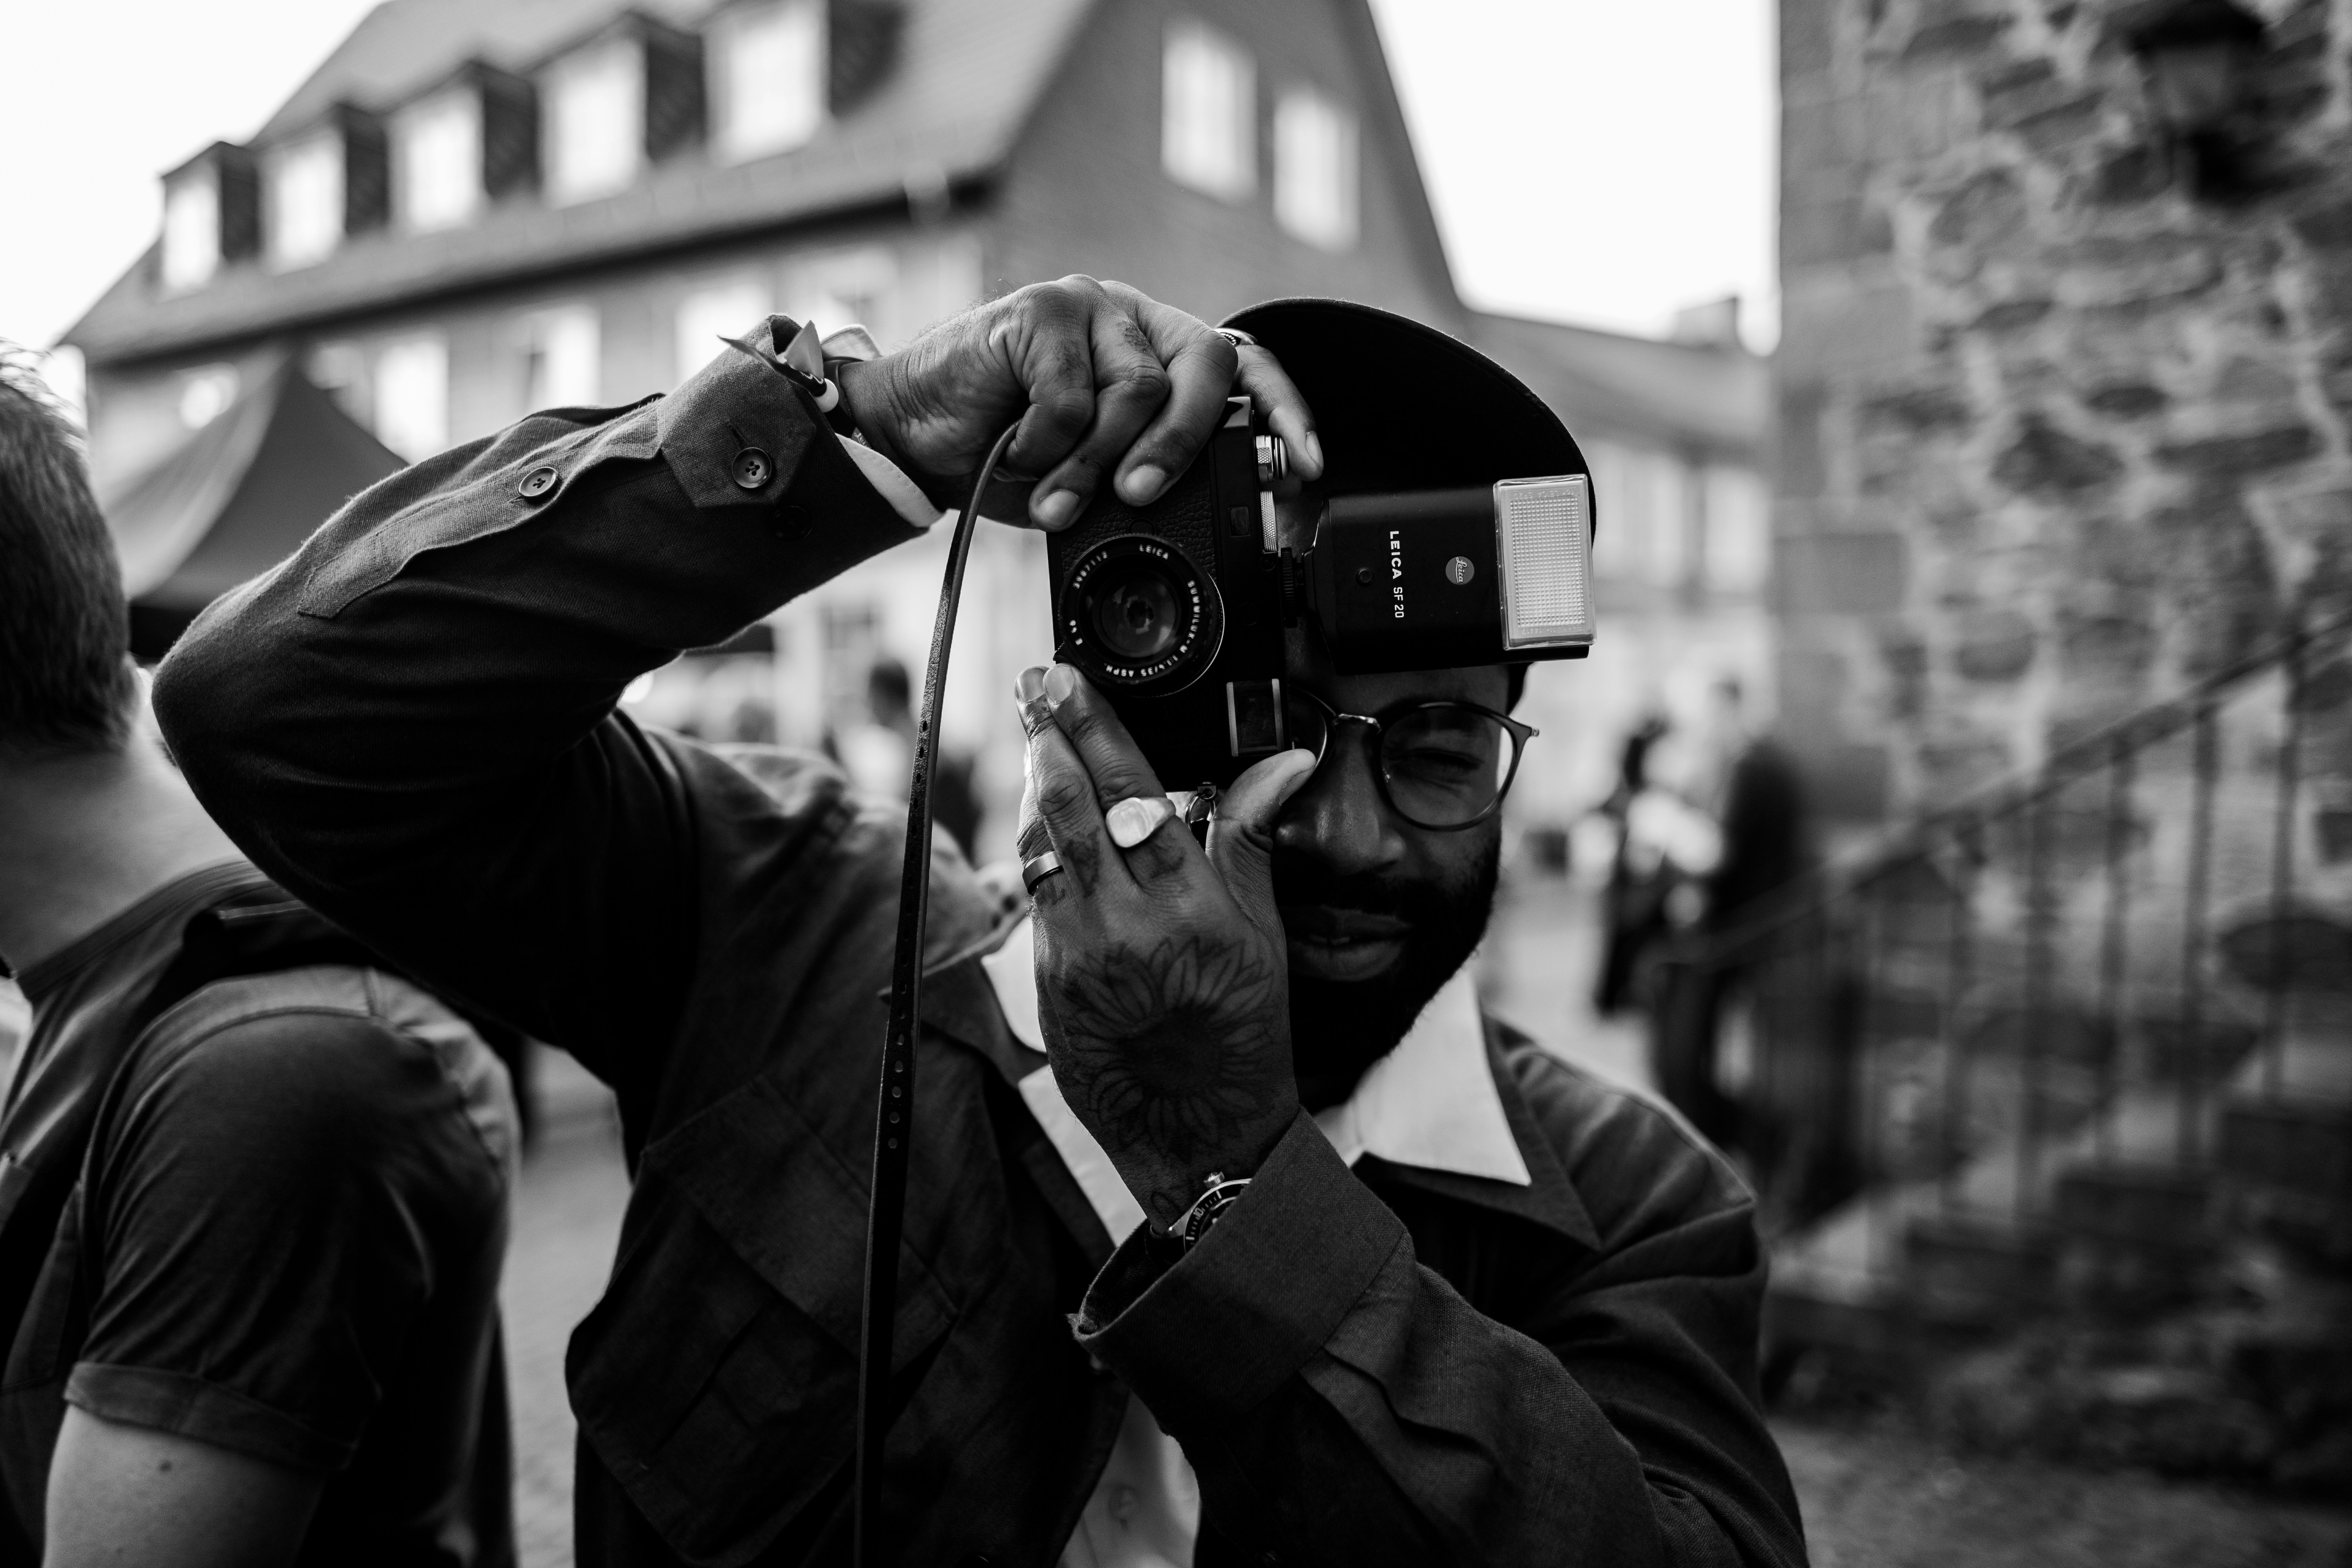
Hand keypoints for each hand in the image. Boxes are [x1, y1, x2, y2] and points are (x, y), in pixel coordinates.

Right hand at [837, 275, 1323, 530]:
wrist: (913, 436)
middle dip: (1184, 442)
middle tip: (1141, 494)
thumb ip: (1148, 473)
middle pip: (1204, 365)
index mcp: (1158, 353)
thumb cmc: (1008, 456)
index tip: (1304, 464)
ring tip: (1056, 497)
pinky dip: (1046, 443)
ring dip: (1097, 462)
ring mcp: (1089, 306)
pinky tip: (1016, 452)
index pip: (1245, 366)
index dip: (1284, 411)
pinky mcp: (1038, 310)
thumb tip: (1217, 504)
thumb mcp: (1094, 476)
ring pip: (1137, 389)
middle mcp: (1132, 319)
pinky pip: (1071, 393)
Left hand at [1014, 663, 1317, 1234]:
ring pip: (1041, 847)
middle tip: (1033, 684)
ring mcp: (1080, 954)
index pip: (1135, 794)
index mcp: (1191, 910)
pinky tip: (1038, 817)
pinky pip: (1037, 896)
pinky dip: (1035, 848)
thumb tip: (1283, 763)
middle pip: (1072, 809)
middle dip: (1048, 737)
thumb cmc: (1241, 1033)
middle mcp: (1128, 928)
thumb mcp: (1264, 934)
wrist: (1199, 1131)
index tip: (1073, 683)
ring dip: (1032, 786)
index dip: (1098, 730)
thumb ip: (1253, 840)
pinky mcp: (1049, 978)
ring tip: (1032, 735)